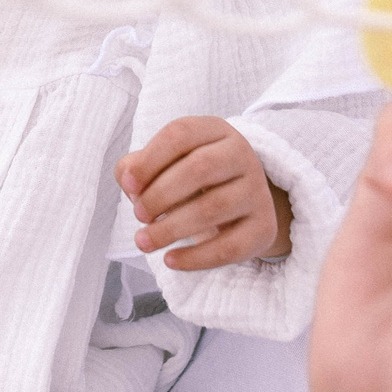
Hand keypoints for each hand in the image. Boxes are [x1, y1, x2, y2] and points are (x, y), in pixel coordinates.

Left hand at [116, 117, 292, 268]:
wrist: (240, 204)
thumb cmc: (190, 180)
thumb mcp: (164, 164)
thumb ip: (137, 167)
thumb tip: (127, 179)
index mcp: (214, 130)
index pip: (180, 135)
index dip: (149, 161)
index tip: (128, 187)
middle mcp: (241, 154)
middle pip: (199, 169)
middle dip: (160, 195)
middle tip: (138, 216)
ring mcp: (257, 190)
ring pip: (213, 208)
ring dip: (171, 228)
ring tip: (144, 241)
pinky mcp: (264, 227)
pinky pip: (230, 246)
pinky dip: (196, 257)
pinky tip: (170, 260)